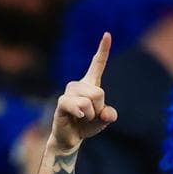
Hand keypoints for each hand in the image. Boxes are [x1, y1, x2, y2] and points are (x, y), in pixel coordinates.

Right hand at [49, 32, 116, 152]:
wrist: (70, 138)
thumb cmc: (87, 125)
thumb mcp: (104, 120)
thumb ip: (110, 115)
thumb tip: (106, 114)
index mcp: (90, 84)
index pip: (97, 64)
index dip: (103, 49)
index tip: (107, 34)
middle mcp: (78, 85)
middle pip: (99, 92)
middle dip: (99, 108)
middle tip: (90, 116)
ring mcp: (69, 93)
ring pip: (89, 100)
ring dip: (91, 114)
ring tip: (82, 118)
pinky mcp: (62, 103)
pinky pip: (78, 106)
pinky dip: (82, 114)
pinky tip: (78, 118)